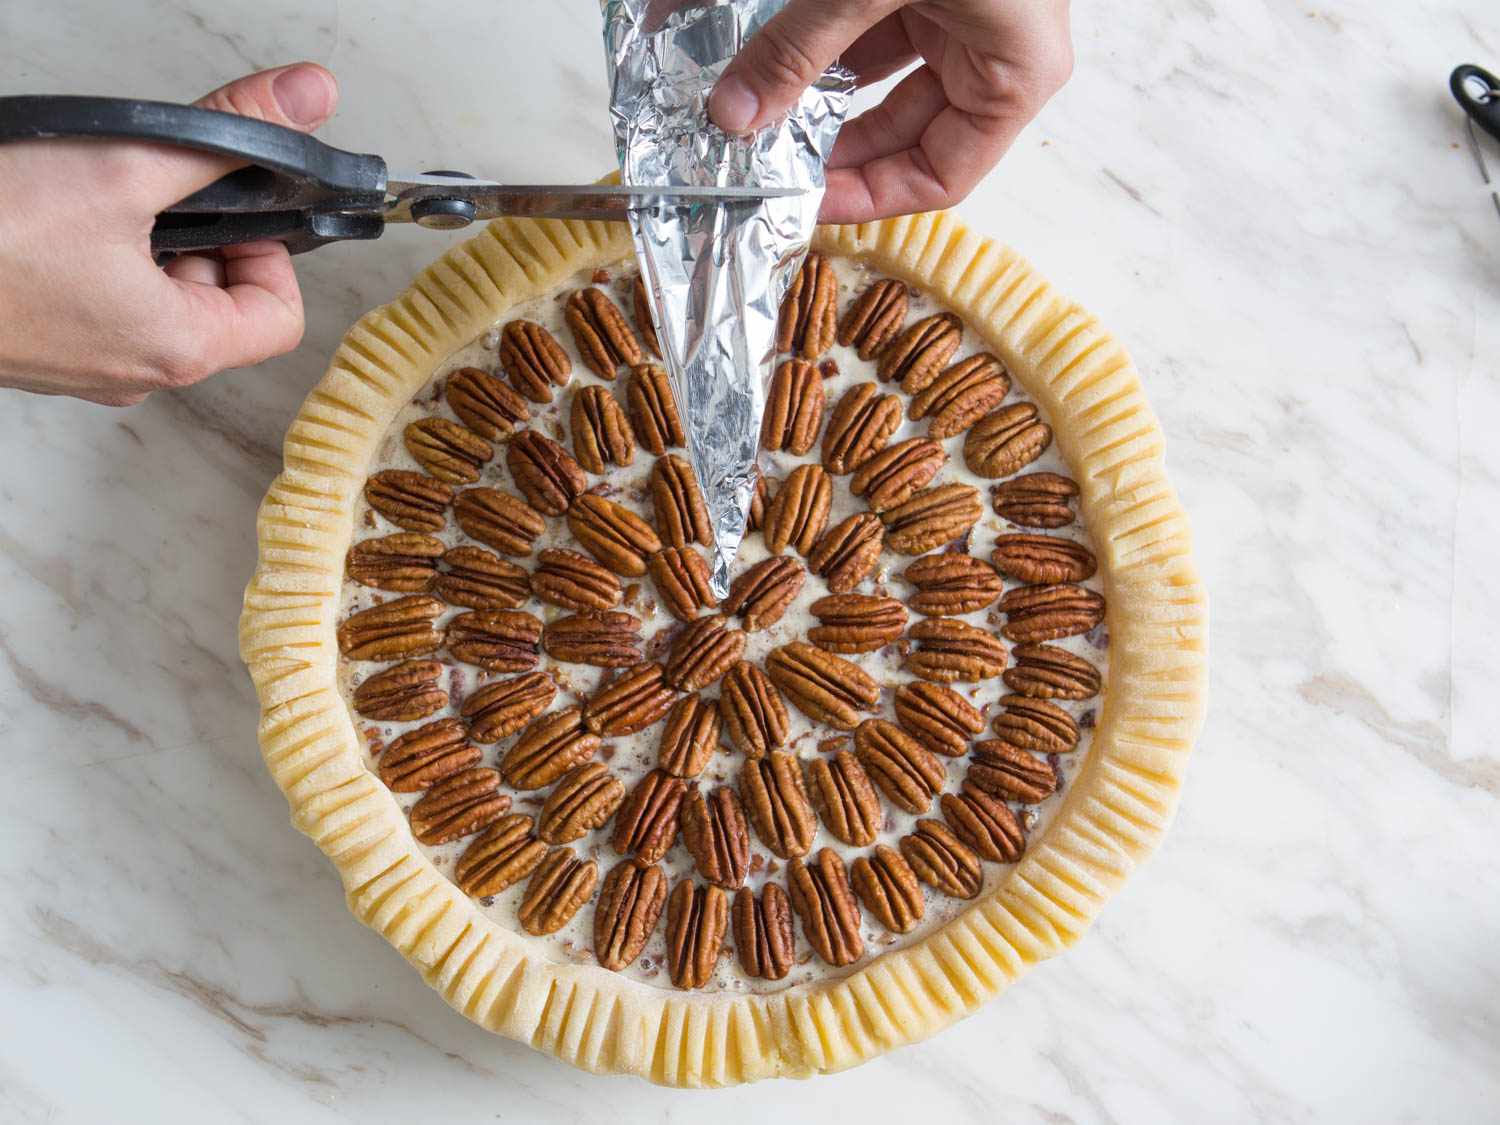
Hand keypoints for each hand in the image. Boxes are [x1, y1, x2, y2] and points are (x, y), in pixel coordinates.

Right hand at [0, 63, 338, 405]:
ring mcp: (86, 364)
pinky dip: (96, 257)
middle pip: (219, 305)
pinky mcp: (42, 347)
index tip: (231, 205)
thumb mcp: (122, 167)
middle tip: (151, 190)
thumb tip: (309, 98)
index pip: (279, 317)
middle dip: (200, 237)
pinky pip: (100, 302)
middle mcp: (137, 372)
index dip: (270, 253)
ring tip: (91, 202)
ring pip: (156, 299)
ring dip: (143, 242)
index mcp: (177, 350)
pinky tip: (51, 220)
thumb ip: (227, 135)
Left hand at [708, 0, 1071, 223]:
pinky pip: (874, 32)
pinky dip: (824, 45)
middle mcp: (998, 53)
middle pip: (907, 136)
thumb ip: (795, 50)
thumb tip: (732, 114)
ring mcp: (966, 14)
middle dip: (832, 146)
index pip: (939, 177)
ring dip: (821, 96)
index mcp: (1014, 75)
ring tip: (760, 111)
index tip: (799, 202)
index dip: (866, 196)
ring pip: (883, 84)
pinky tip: (774, 55)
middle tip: (765, 162)